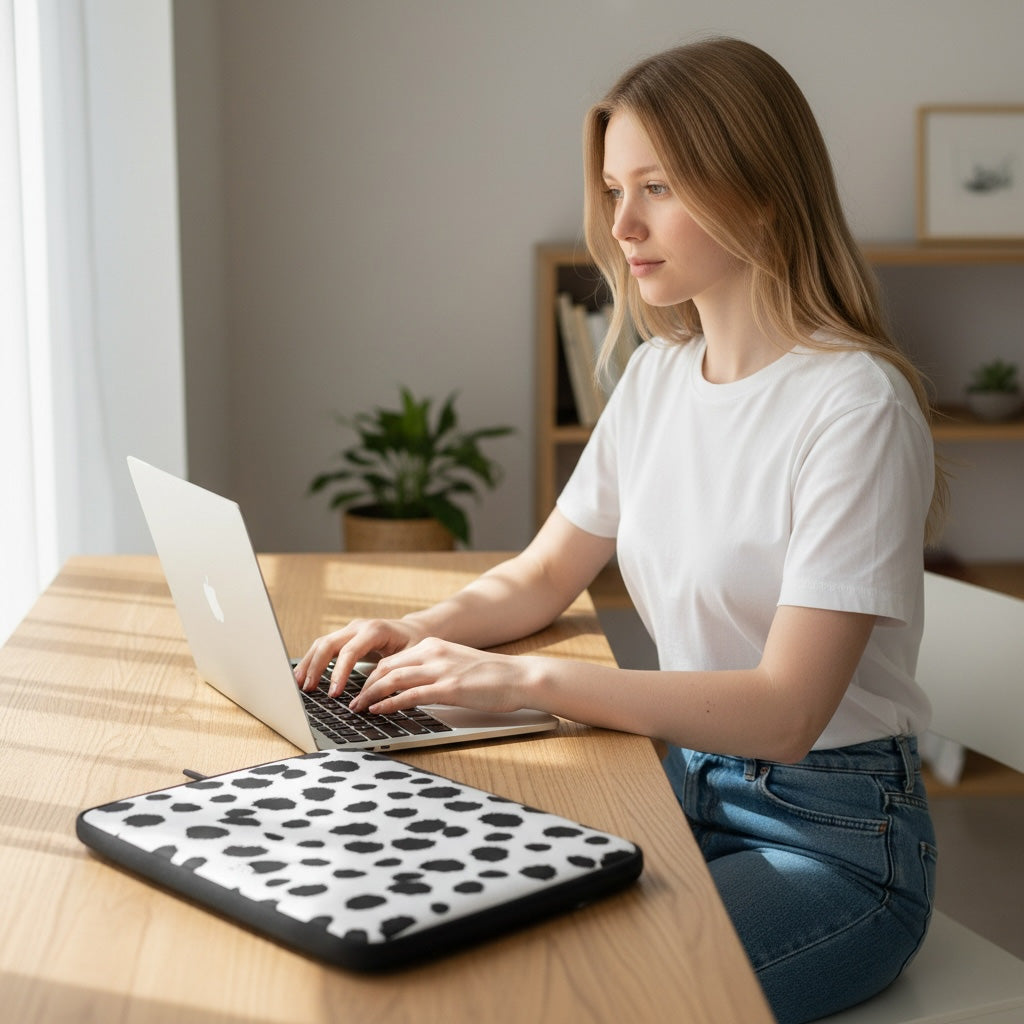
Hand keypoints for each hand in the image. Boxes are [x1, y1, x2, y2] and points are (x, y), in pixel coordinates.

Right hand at [292, 618, 429, 697]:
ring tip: (299, 685)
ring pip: (322, 644)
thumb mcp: (410, 657)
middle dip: (316, 667)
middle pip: (329, 644)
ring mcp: (349, 630)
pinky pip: (324, 647)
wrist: (414, 630)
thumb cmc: (414, 645)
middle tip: (308, 690)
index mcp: (375, 630)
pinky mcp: (345, 637)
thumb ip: (393, 673)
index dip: (339, 673)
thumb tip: (377, 695)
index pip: (350, 651)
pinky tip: (304, 676)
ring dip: (309, 664)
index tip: (334, 694)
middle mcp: (358, 627)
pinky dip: (312, 661)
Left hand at [348, 638, 537, 715]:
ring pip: (393, 679)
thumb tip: (412, 689)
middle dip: (365, 686)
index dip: (371, 676)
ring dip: (370, 695)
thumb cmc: (492, 677)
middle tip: (353, 702)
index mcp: (434, 646)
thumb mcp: (457, 665)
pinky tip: (379, 711)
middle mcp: (433, 653)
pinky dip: (390, 703)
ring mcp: (441, 670)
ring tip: (358, 708)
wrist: (520, 677)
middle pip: (386, 667)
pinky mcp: (450, 688)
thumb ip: (434, 671)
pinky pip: (411, 695)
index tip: (360, 689)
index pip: (392, 659)